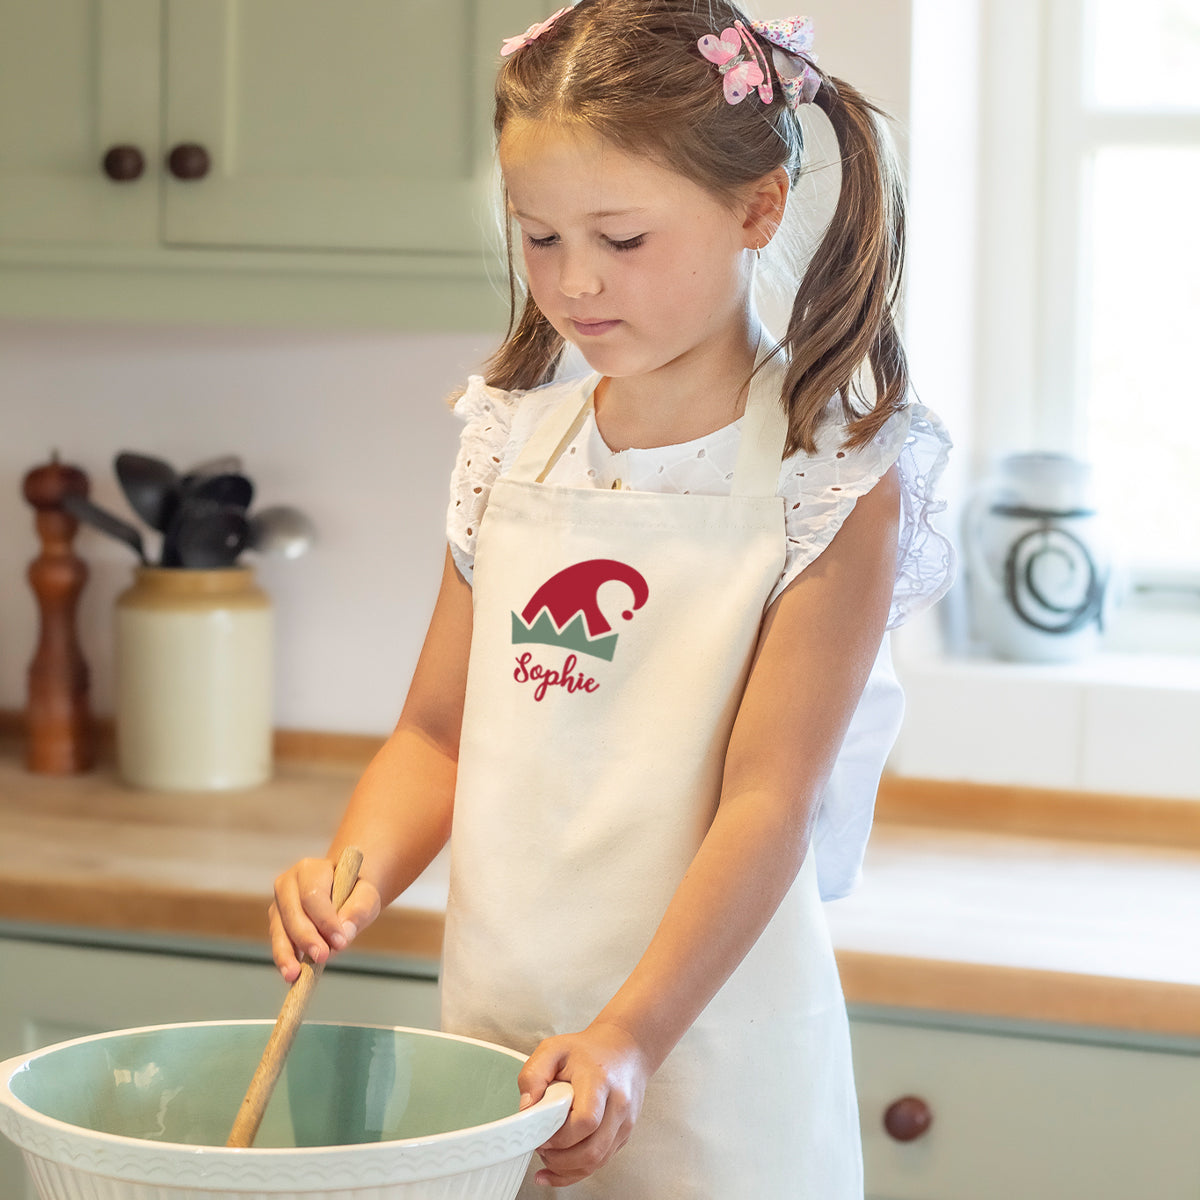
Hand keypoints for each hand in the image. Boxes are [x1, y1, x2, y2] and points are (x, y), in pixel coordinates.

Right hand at [269, 856, 380, 981]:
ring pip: (279, 929)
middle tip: (322, 957)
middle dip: (306, 937)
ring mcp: (279, 904)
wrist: (343, 893)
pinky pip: (279, 942)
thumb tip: (345, 932)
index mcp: (310, 869)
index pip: (314, 895)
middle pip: (292, 912)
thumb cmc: (354, 892)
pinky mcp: (276, 923)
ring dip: (287, 953)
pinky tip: (291, 974)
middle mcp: (288, 883)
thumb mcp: (366, 896)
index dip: (325, 919)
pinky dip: (285, 958)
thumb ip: (359, 909)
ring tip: (294, 974)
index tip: (340, 941)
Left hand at [518, 1021, 649, 1187]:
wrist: (626, 1048)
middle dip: (561, 1160)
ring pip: (598, 1161)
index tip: (541, 1135)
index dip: (560, 1137)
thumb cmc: (588, 1050)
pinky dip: (577, 1171)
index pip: (586, 1121)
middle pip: (593, 1150)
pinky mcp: (624, 1134)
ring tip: (548, 1158)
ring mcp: (625, 1122)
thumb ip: (534, 1074)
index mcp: (600, 1081)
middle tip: (541, 1149)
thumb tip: (526, 1109)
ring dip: (568, 1169)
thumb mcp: (554, 1048)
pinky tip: (557, 1169)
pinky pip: (602, 1162)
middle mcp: (618, 1104)